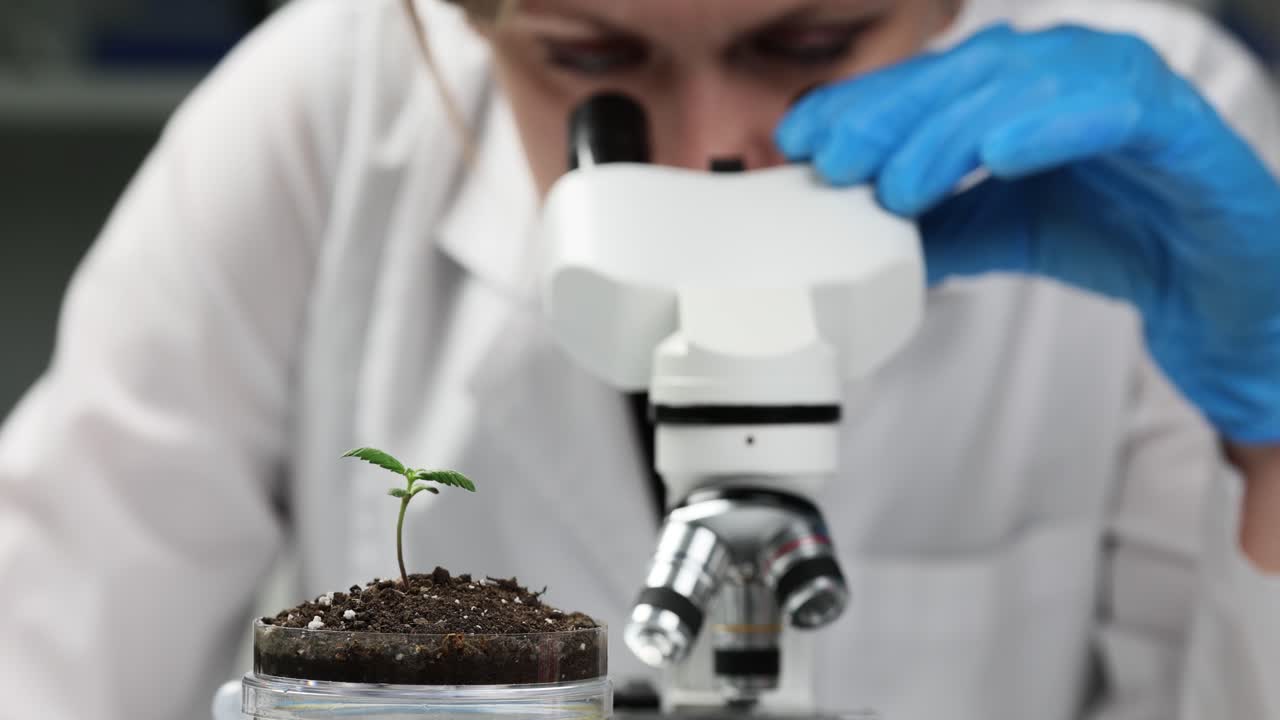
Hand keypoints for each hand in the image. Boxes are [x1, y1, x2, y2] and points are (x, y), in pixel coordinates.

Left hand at [776, 24, 1279, 444]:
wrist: (1223, 294)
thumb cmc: (1125, 238)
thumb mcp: (1004, 230)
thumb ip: (938, 224)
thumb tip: (859, 233)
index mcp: (1032, 88)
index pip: (935, 82)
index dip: (864, 105)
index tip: (799, 140)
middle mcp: (1078, 73)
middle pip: (969, 70)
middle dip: (890, 113)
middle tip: (832, 161)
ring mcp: (1131, 92)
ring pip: (1029, 82)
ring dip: (952, 129)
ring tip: (903, 183)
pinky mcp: (1182, 128)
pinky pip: (1116, 108)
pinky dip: (1052, 124)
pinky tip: (999, 155)